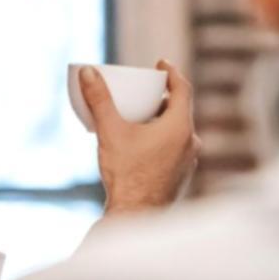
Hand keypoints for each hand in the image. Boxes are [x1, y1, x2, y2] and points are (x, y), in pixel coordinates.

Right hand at [80, 60, 200, 215]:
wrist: (135, 216)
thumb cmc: (126, 174)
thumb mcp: (109, 132)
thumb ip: (99, 99)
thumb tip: (87, 71)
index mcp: (180, 127)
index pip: (183, 89)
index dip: (172, 72)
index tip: (160, 63)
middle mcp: (191, 142)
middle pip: (180, 110)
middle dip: (162, 97)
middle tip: (144, 91)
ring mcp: (189, 161)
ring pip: (178, 130)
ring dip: (162, 119)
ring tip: (141, 116)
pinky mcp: (182, 175)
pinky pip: (176, 147)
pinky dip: (162, 138)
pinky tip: (144, 143)